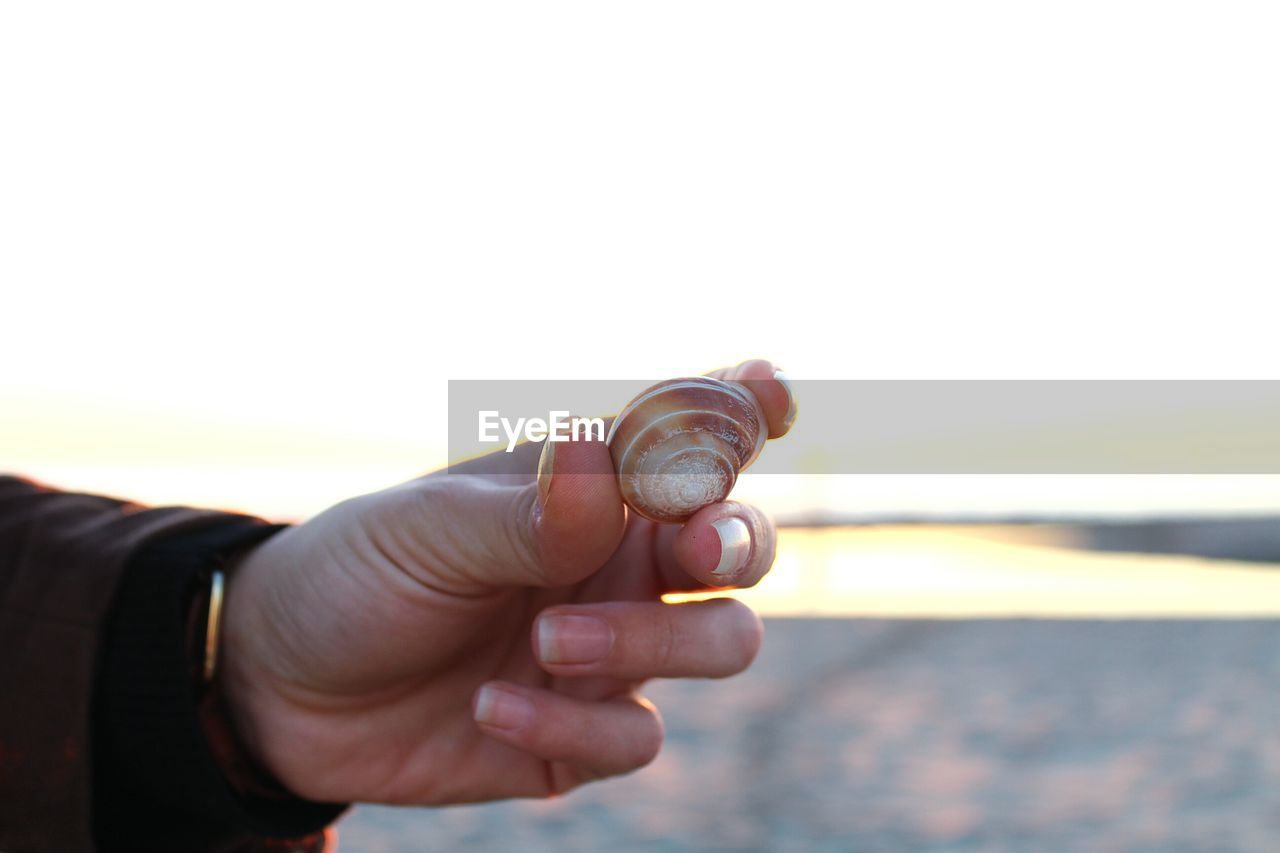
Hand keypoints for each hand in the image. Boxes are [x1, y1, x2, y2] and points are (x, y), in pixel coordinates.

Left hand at [219, 359, 795, 804]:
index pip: (689, 440)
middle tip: (690, 546)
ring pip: (722, 641)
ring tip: (544, 639)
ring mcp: (614, 648)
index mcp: (590, 489)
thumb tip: (597, 454)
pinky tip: (488, 707)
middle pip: (742, 543)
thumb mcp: (430, 529)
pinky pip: (635, 735)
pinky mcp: (586, 733)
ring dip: (649, 640)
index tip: (769, 393)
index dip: (742, 411)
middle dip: (735, 540)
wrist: (287, 687)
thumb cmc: (363, 572)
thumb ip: (528, 510)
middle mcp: (621, 562)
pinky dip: (570, 723)